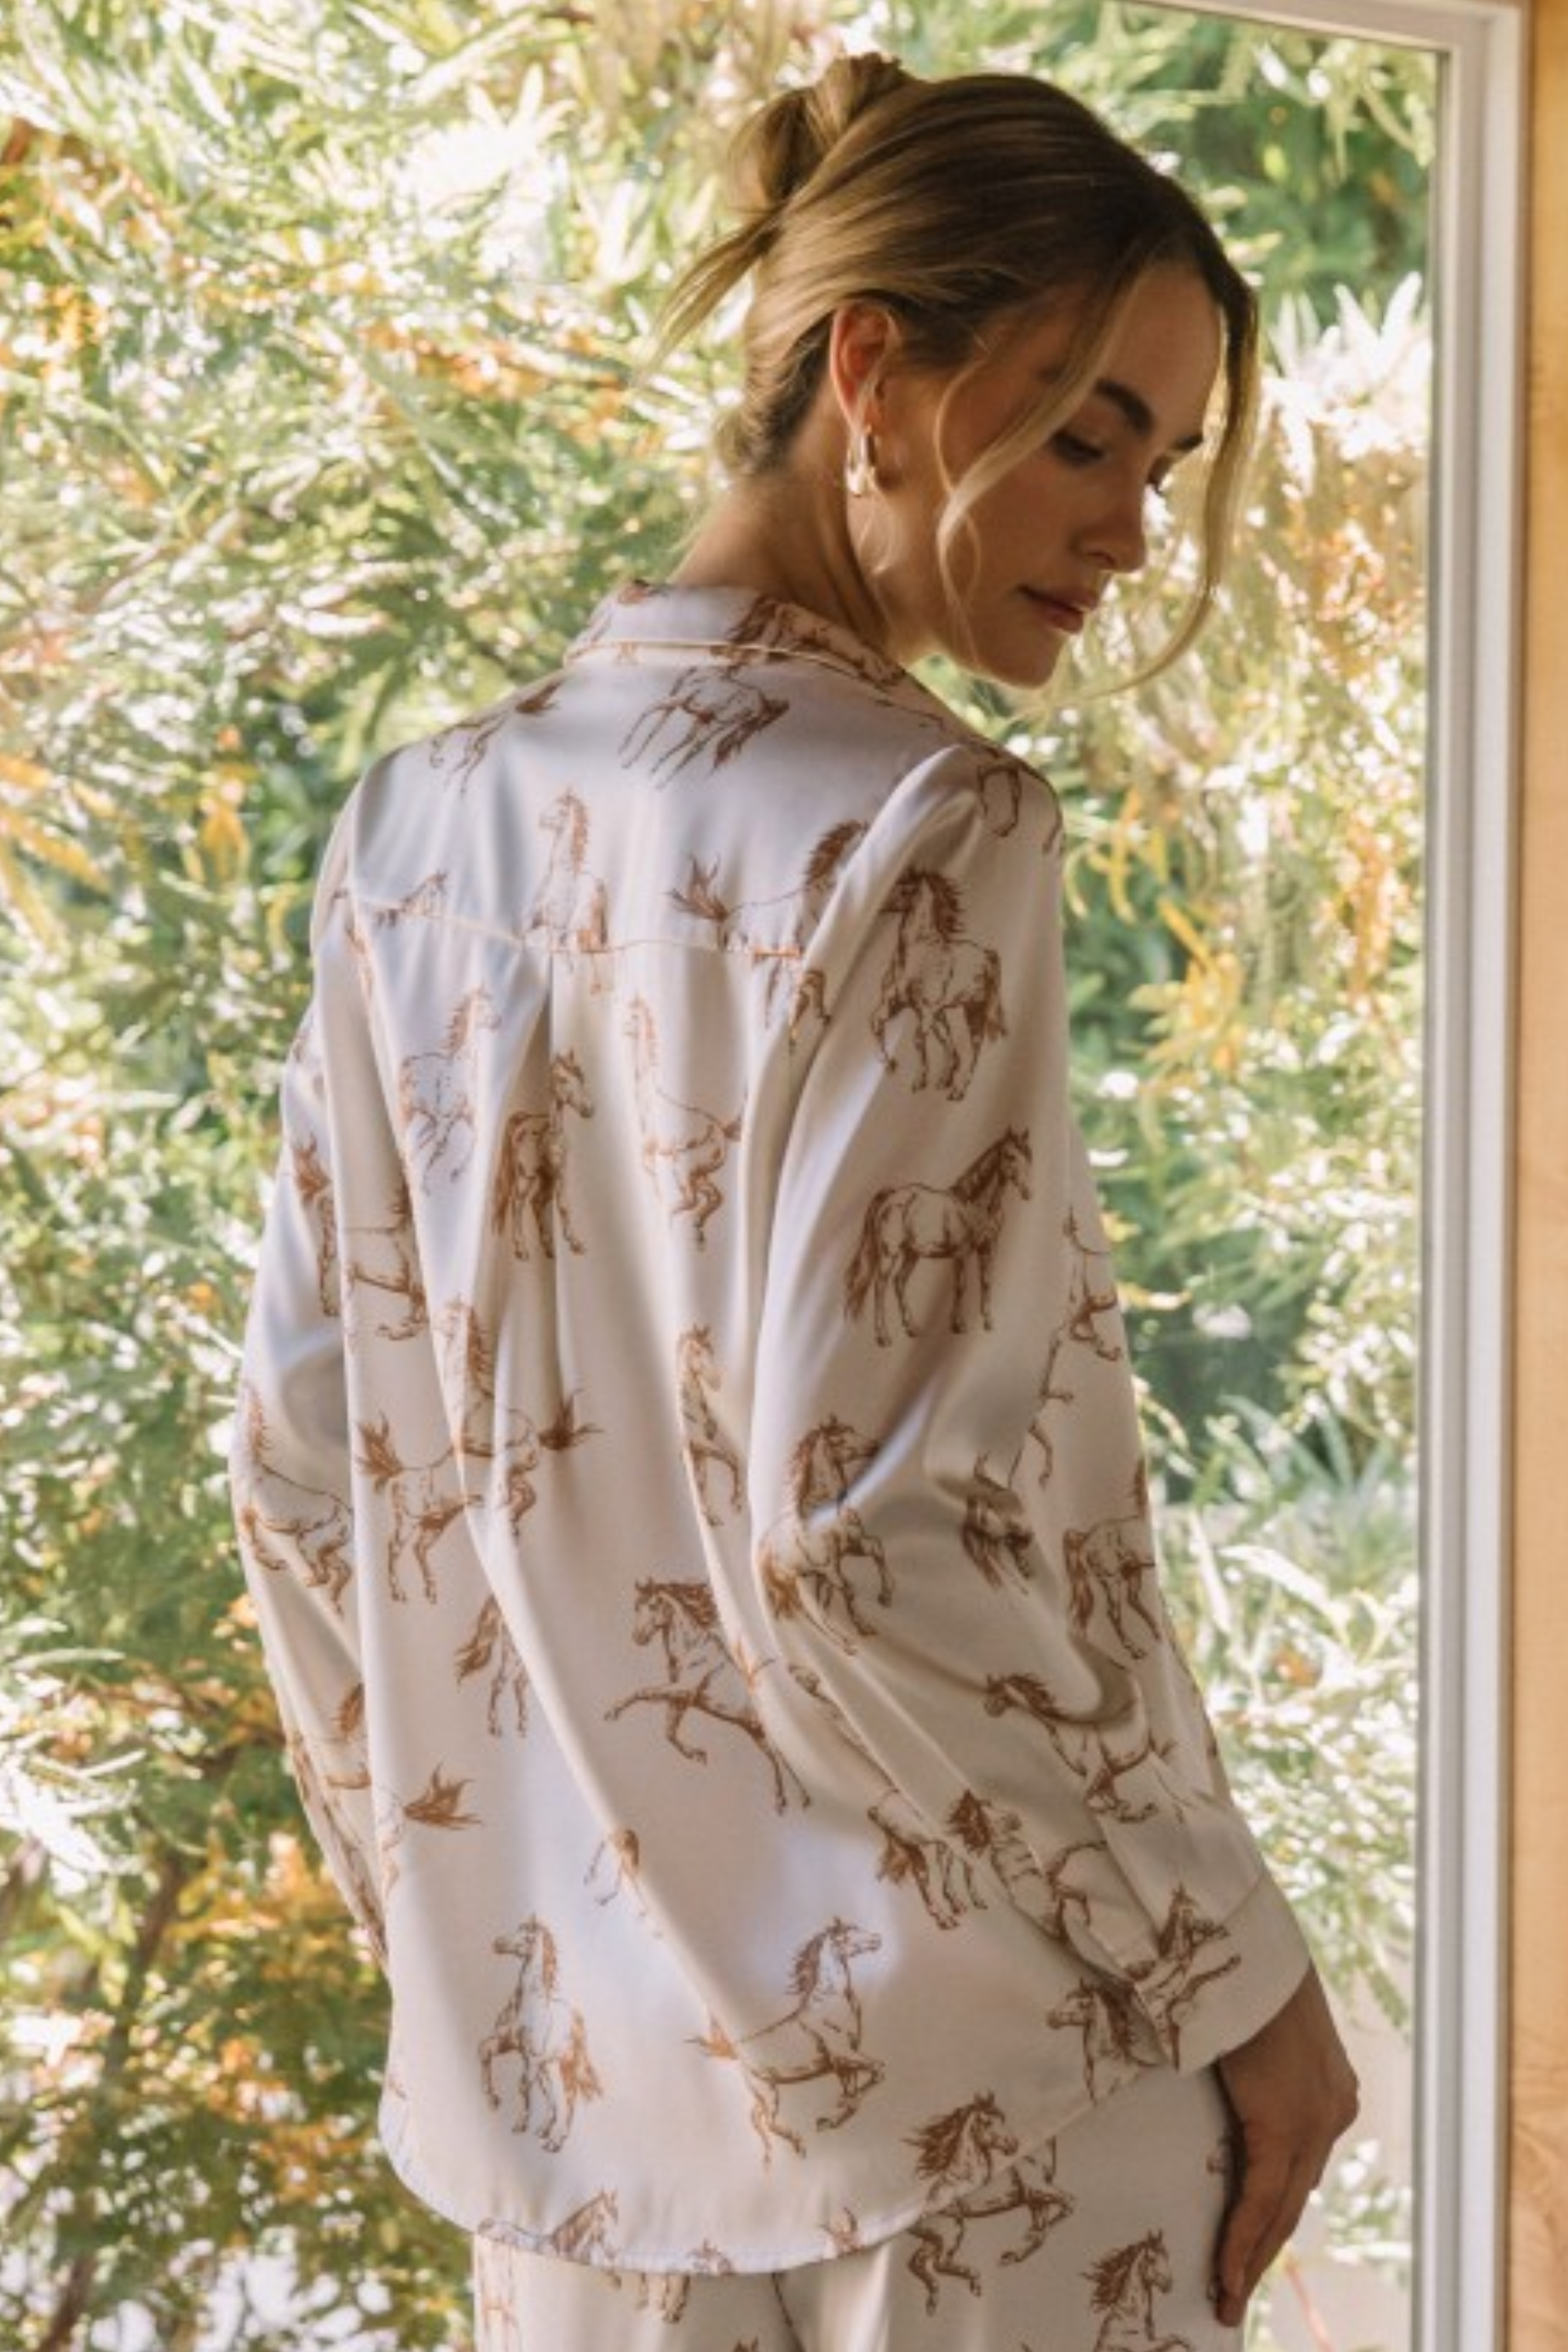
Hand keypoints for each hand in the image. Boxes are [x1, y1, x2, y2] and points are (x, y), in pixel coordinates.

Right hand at [1212, 1964, 1359, 2325]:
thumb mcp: (1257, 2023)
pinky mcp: (1285, 2129)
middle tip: (1237, 2288)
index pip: (1301, 2164)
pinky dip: (1242, 2241)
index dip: (1277, 2206)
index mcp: (1331, 2086)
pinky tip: (1226, 2274)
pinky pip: (1261, 2200)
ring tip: (1227, 2294)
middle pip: (1295, 2197)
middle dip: (1265, 2246)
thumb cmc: (1241, 1968)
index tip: (1258, 2239)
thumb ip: (1257, 2062)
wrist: (1247, 1945)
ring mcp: (1314, 2123)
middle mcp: (1333, 2111)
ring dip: (1252, 2256)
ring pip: (1281, 2209)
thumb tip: (1228, 2075)